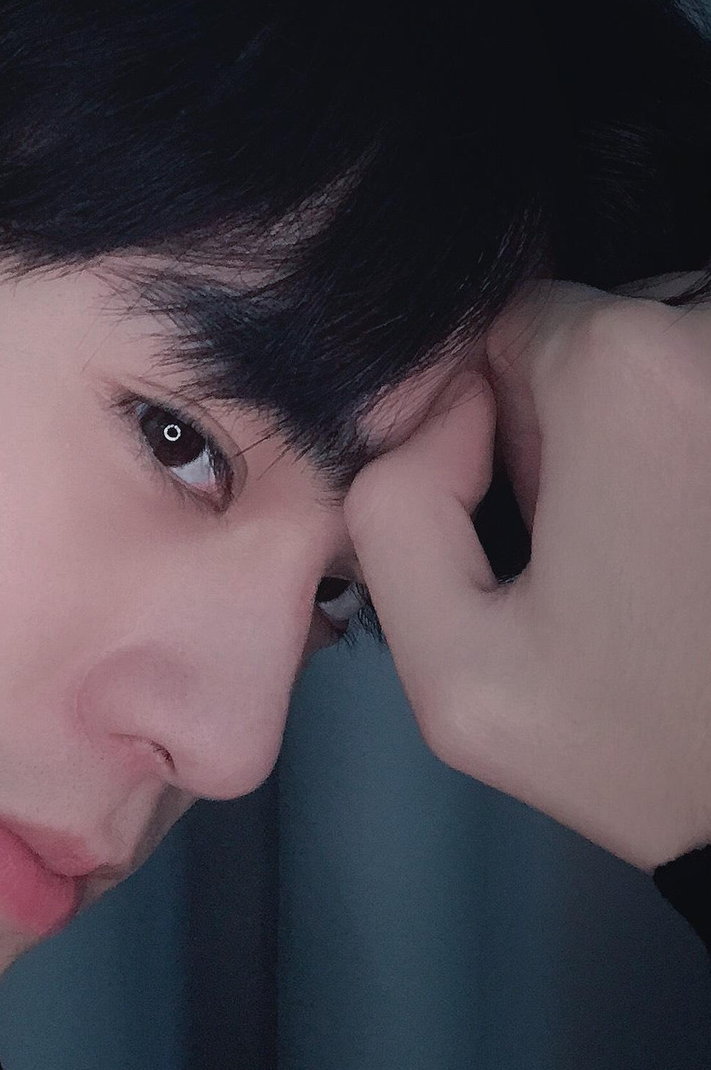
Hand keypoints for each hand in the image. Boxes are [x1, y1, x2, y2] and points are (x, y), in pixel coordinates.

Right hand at [342, 272, 710, 872]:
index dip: (499, 424)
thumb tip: (439, 419)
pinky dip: (697, 459)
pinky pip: (708, 410)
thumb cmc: (641, 746)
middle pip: (606, 337)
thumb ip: (390, 509)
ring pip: (677, 364)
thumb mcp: (449, 666)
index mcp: (623, 375)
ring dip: (655, 440)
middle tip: (605, 554)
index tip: (535, 521)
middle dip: (583, 426)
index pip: (515, 324)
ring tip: (666, 558)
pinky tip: (695, 549)